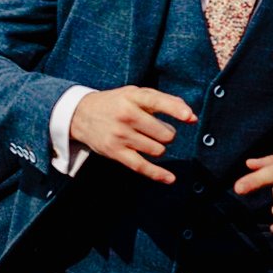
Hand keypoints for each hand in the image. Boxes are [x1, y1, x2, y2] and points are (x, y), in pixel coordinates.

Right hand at [68, 86, 196, 184]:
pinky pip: (141, 166)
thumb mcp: (136, 94)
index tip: (189, 117)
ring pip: (158, 150)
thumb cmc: (116, 103)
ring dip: (159, 147)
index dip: (175, 109)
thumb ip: (166, 101)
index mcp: (132, 97)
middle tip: (155, 130)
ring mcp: (120, 135)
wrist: (80, 114)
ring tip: (146, 140)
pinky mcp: (115, 152)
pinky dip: (157, 174)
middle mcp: (126, 115)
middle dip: (167, 134)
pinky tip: (170, 178)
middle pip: (164, 133)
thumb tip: (192, 118)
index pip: (156, 101)